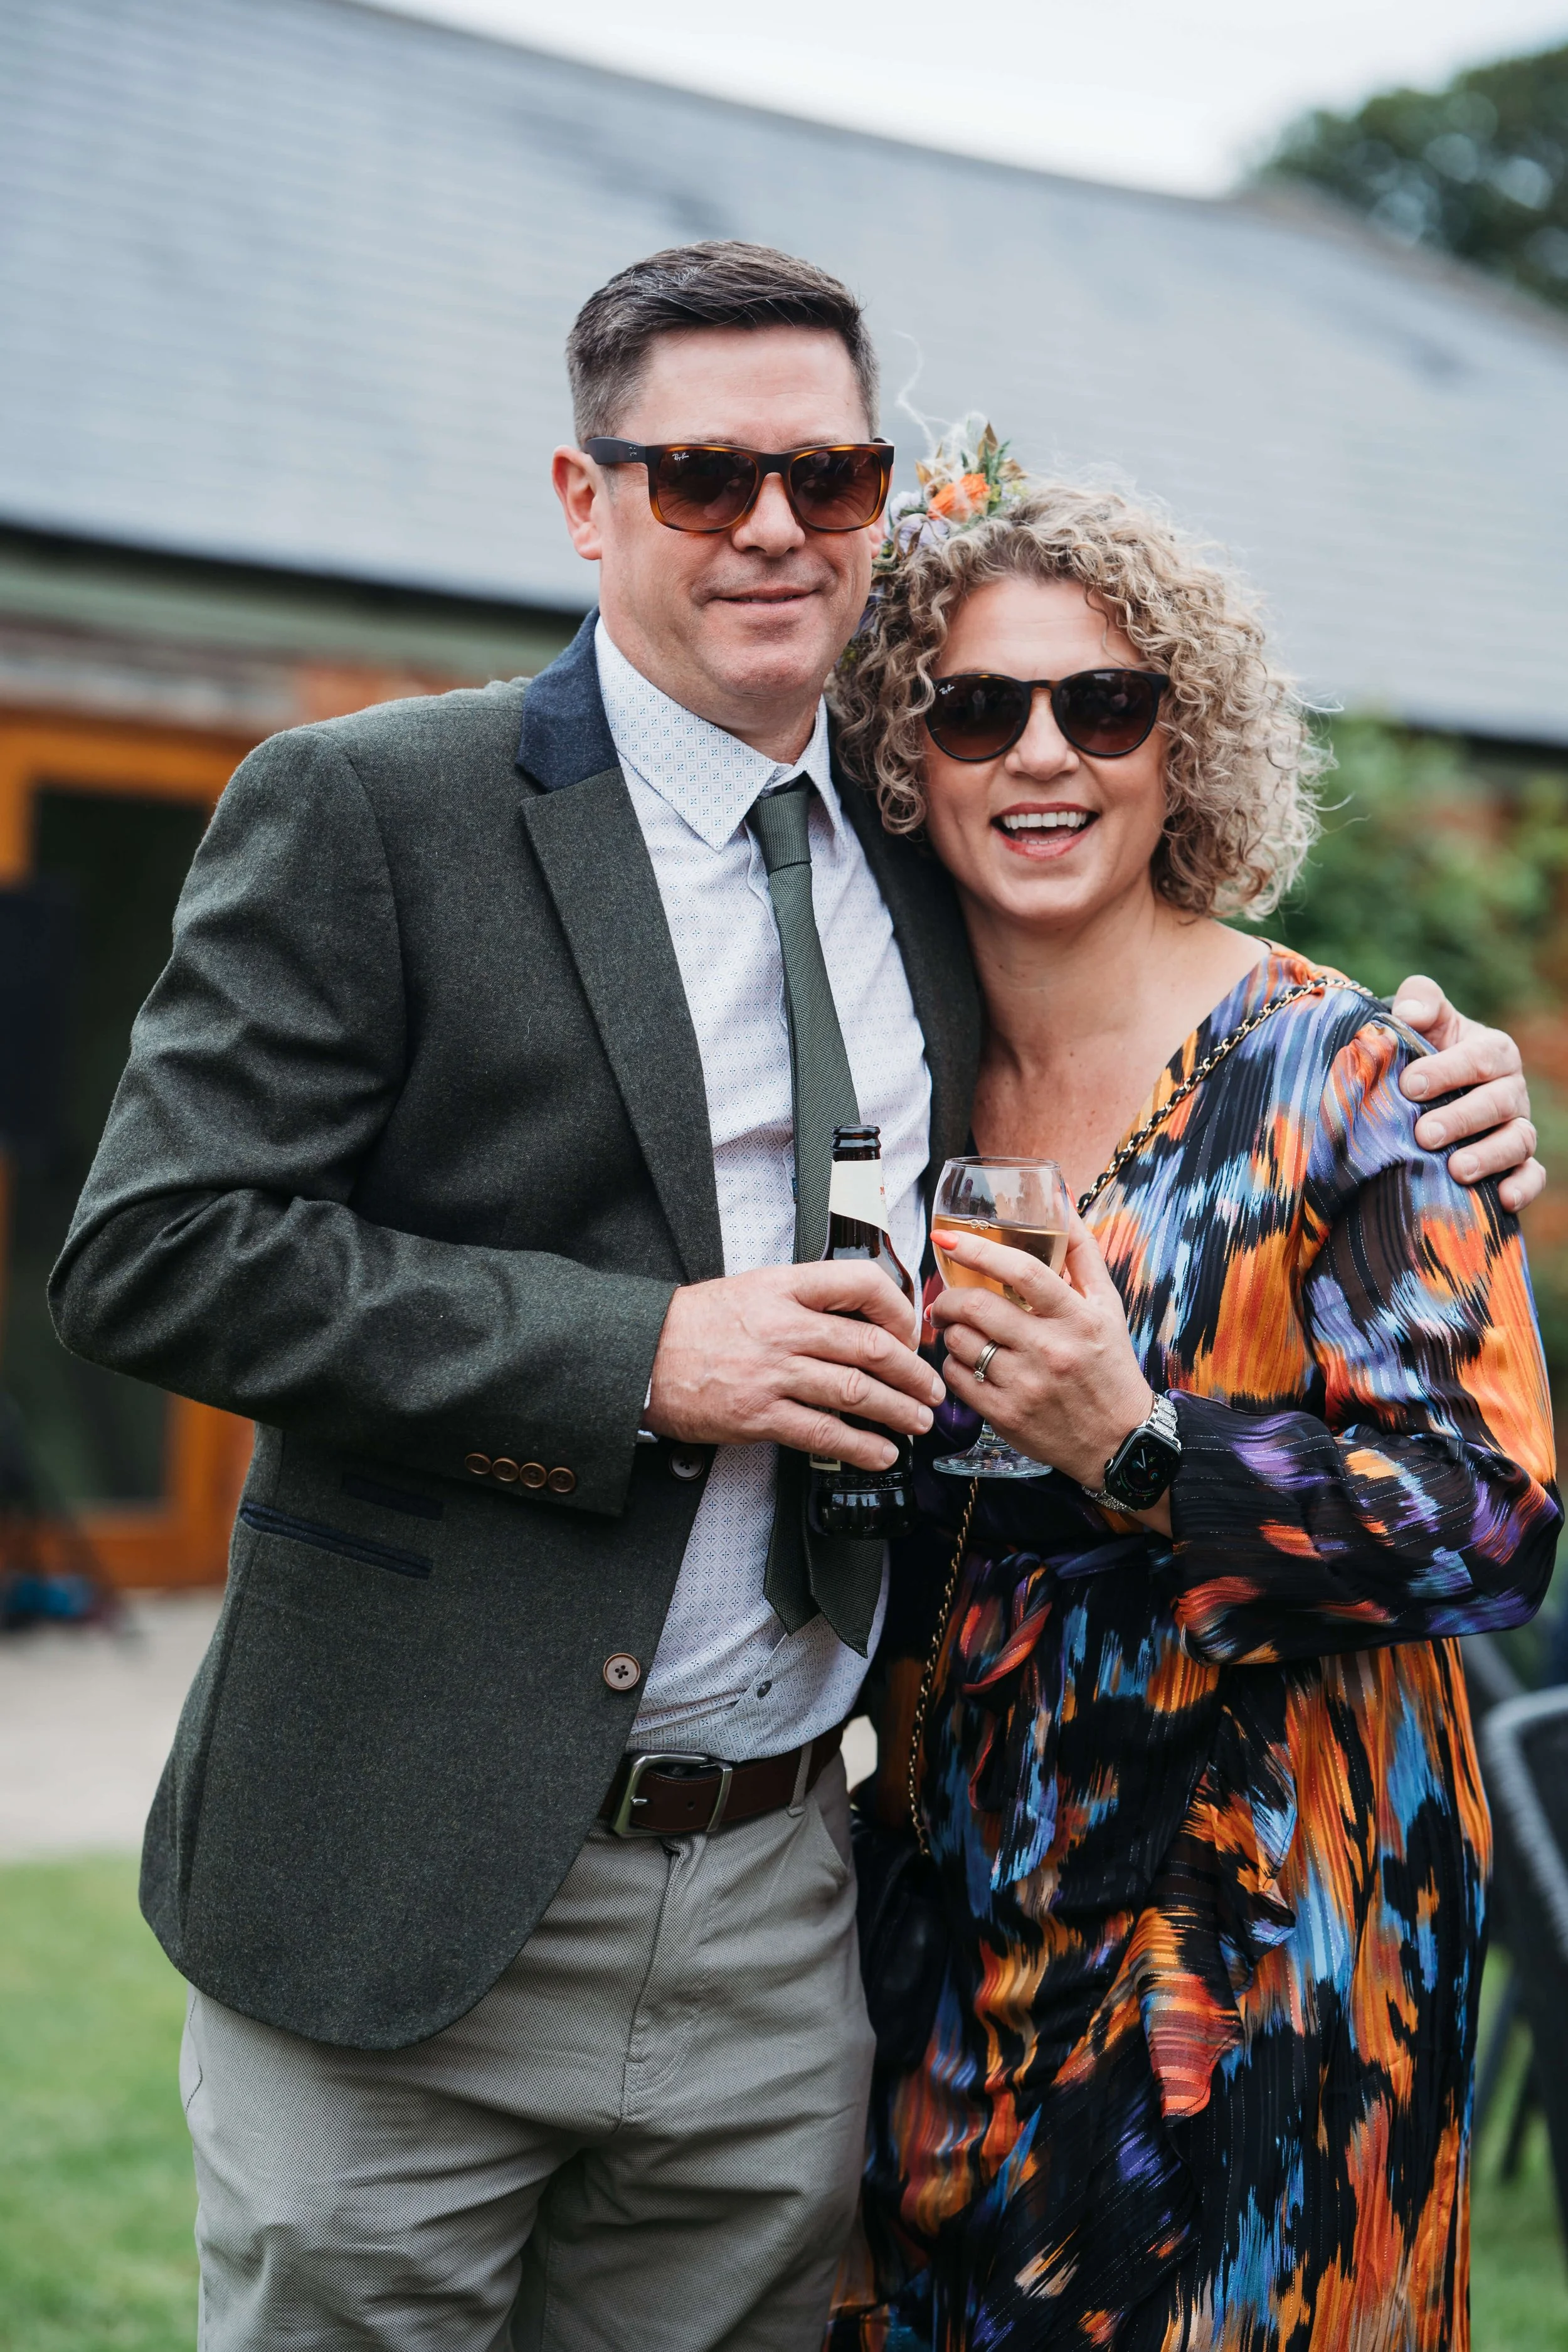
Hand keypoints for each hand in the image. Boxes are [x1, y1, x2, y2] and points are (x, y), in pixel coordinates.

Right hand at [646, 1262, 941, 1470]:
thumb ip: (801, 1300)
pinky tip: (880, 1454)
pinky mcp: (759, 1414)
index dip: (899, 1310)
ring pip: (856, 1391)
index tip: (911, 1332)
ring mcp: (773, 1372)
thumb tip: (855, 1319)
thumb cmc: (693, 1324)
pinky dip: (861, 1446)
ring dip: (898, 1410)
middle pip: (871, 1346)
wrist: (639, 1355)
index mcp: (784, 1287)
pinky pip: (823, 1432)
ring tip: (918, 1422)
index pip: (861, 1285)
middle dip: (914, 1372)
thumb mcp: (751, 1290)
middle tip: (932, 1388)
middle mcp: (784, 1326)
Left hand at [930, 1213, 1158, 1510]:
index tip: (948, 1238)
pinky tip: (967, 1362)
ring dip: (951, 1332)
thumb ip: (1082, 1253)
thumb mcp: (1107, 1307)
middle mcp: (1051, 1350)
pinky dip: (953, 1365)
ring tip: (961, 1332)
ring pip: (961, 1343)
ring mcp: (1026, 1385)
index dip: (978, 1250)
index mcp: (1077, 1317)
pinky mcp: (1007, 1416)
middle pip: (977, 1308)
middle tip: (947, 1299)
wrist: (1119, 1441)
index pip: (1021, 1272)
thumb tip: (1060, 1200)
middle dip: (949, 1298)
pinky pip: (958, 1380)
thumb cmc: (1109, 1366)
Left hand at [1391, 973, 1542, 1211]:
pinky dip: (1524, 1187)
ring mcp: (1517, 1127)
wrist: (1425, 1088)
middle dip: (1462, 1118)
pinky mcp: (1517, 1163)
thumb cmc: (1425, 1049)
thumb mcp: (1423, 1020)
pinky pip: (1532, 1175)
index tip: (1409, 1085)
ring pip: (1517, 1141)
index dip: (1447, 1070)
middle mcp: (1511, 1090)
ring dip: (1490, 1156)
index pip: (1479, 1059)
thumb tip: (1412, 1013)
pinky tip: (1505, 1200)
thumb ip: (1419, 1002)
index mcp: (1493, 1051)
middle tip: (1425, 1134)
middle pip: (1498, 1103)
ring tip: (1457, 1170)